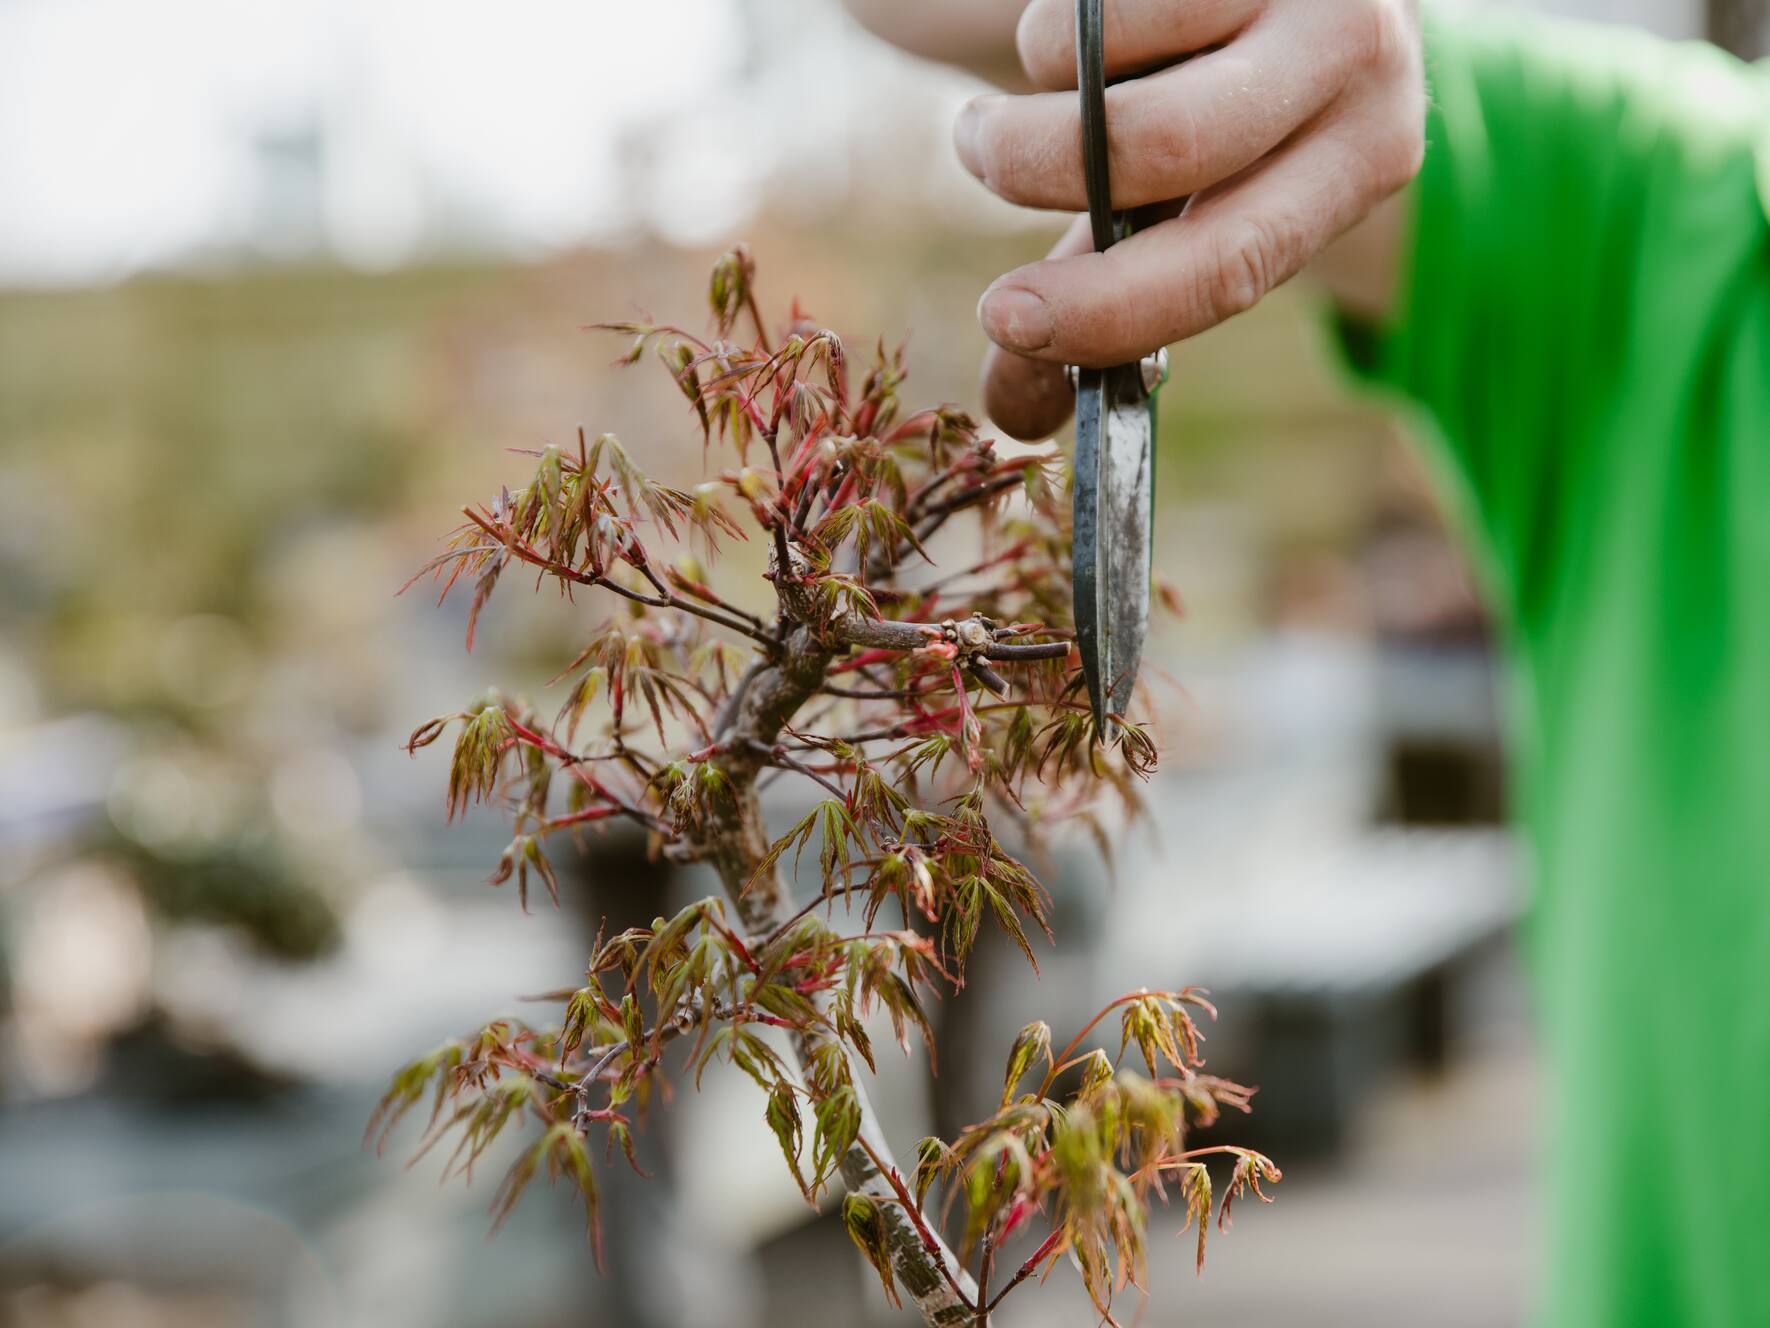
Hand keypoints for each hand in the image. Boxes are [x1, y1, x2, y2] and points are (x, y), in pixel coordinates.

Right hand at [959, 0, 1423, 438]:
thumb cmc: (1234, 105)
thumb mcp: (1198, 207)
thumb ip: (1109, 298)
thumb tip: (1010, 419)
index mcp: (1362, 161)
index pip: (1234, 264)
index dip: (1109, 307)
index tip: (1003, 321)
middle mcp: (1362, 58)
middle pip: (1168, 147)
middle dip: (1038, 169)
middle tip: (975, 156)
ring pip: (1109, 61)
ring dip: (1037, 94)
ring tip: (1032, 99)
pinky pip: (1095, 0)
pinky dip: (1055, 32)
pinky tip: (1088, 29)